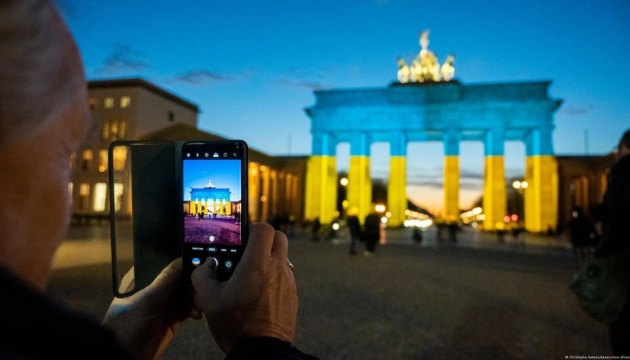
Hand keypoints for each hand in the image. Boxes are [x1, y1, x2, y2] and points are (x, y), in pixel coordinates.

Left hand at [102, 259, 200, 359]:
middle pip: (179, 278)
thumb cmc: (129, 324)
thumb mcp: (148, 300)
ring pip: (186, 293)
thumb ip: (166, 279)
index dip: (180, 260)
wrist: (126, 355)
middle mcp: (154, 287)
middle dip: (192, 282)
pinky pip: (187, 308)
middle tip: (203, 286)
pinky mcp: (172, 317)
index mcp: (143, 278)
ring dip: (195, 297)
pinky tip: (197, 314)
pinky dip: (194, 309)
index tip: (198, 259)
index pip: (164, 263)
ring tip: (201, 304)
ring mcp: (164, 303)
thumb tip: (182, 259)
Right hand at [192, 223, 297, 353]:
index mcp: (258, 263)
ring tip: (251, 273)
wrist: (261, 351)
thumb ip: (203, 275)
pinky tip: (259, 291)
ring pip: (283, 256)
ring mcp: (288, 281)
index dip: (252, 228)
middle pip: (279, 237)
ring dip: (270, 258)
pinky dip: (274, 276)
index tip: (242, 237)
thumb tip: (207, 265)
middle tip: (248, 250)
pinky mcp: (292, 295)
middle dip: (264, 239)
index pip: (264, 228)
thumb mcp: (209, 299)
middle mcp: (277, 268)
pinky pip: (286, 275)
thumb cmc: (236, 325)